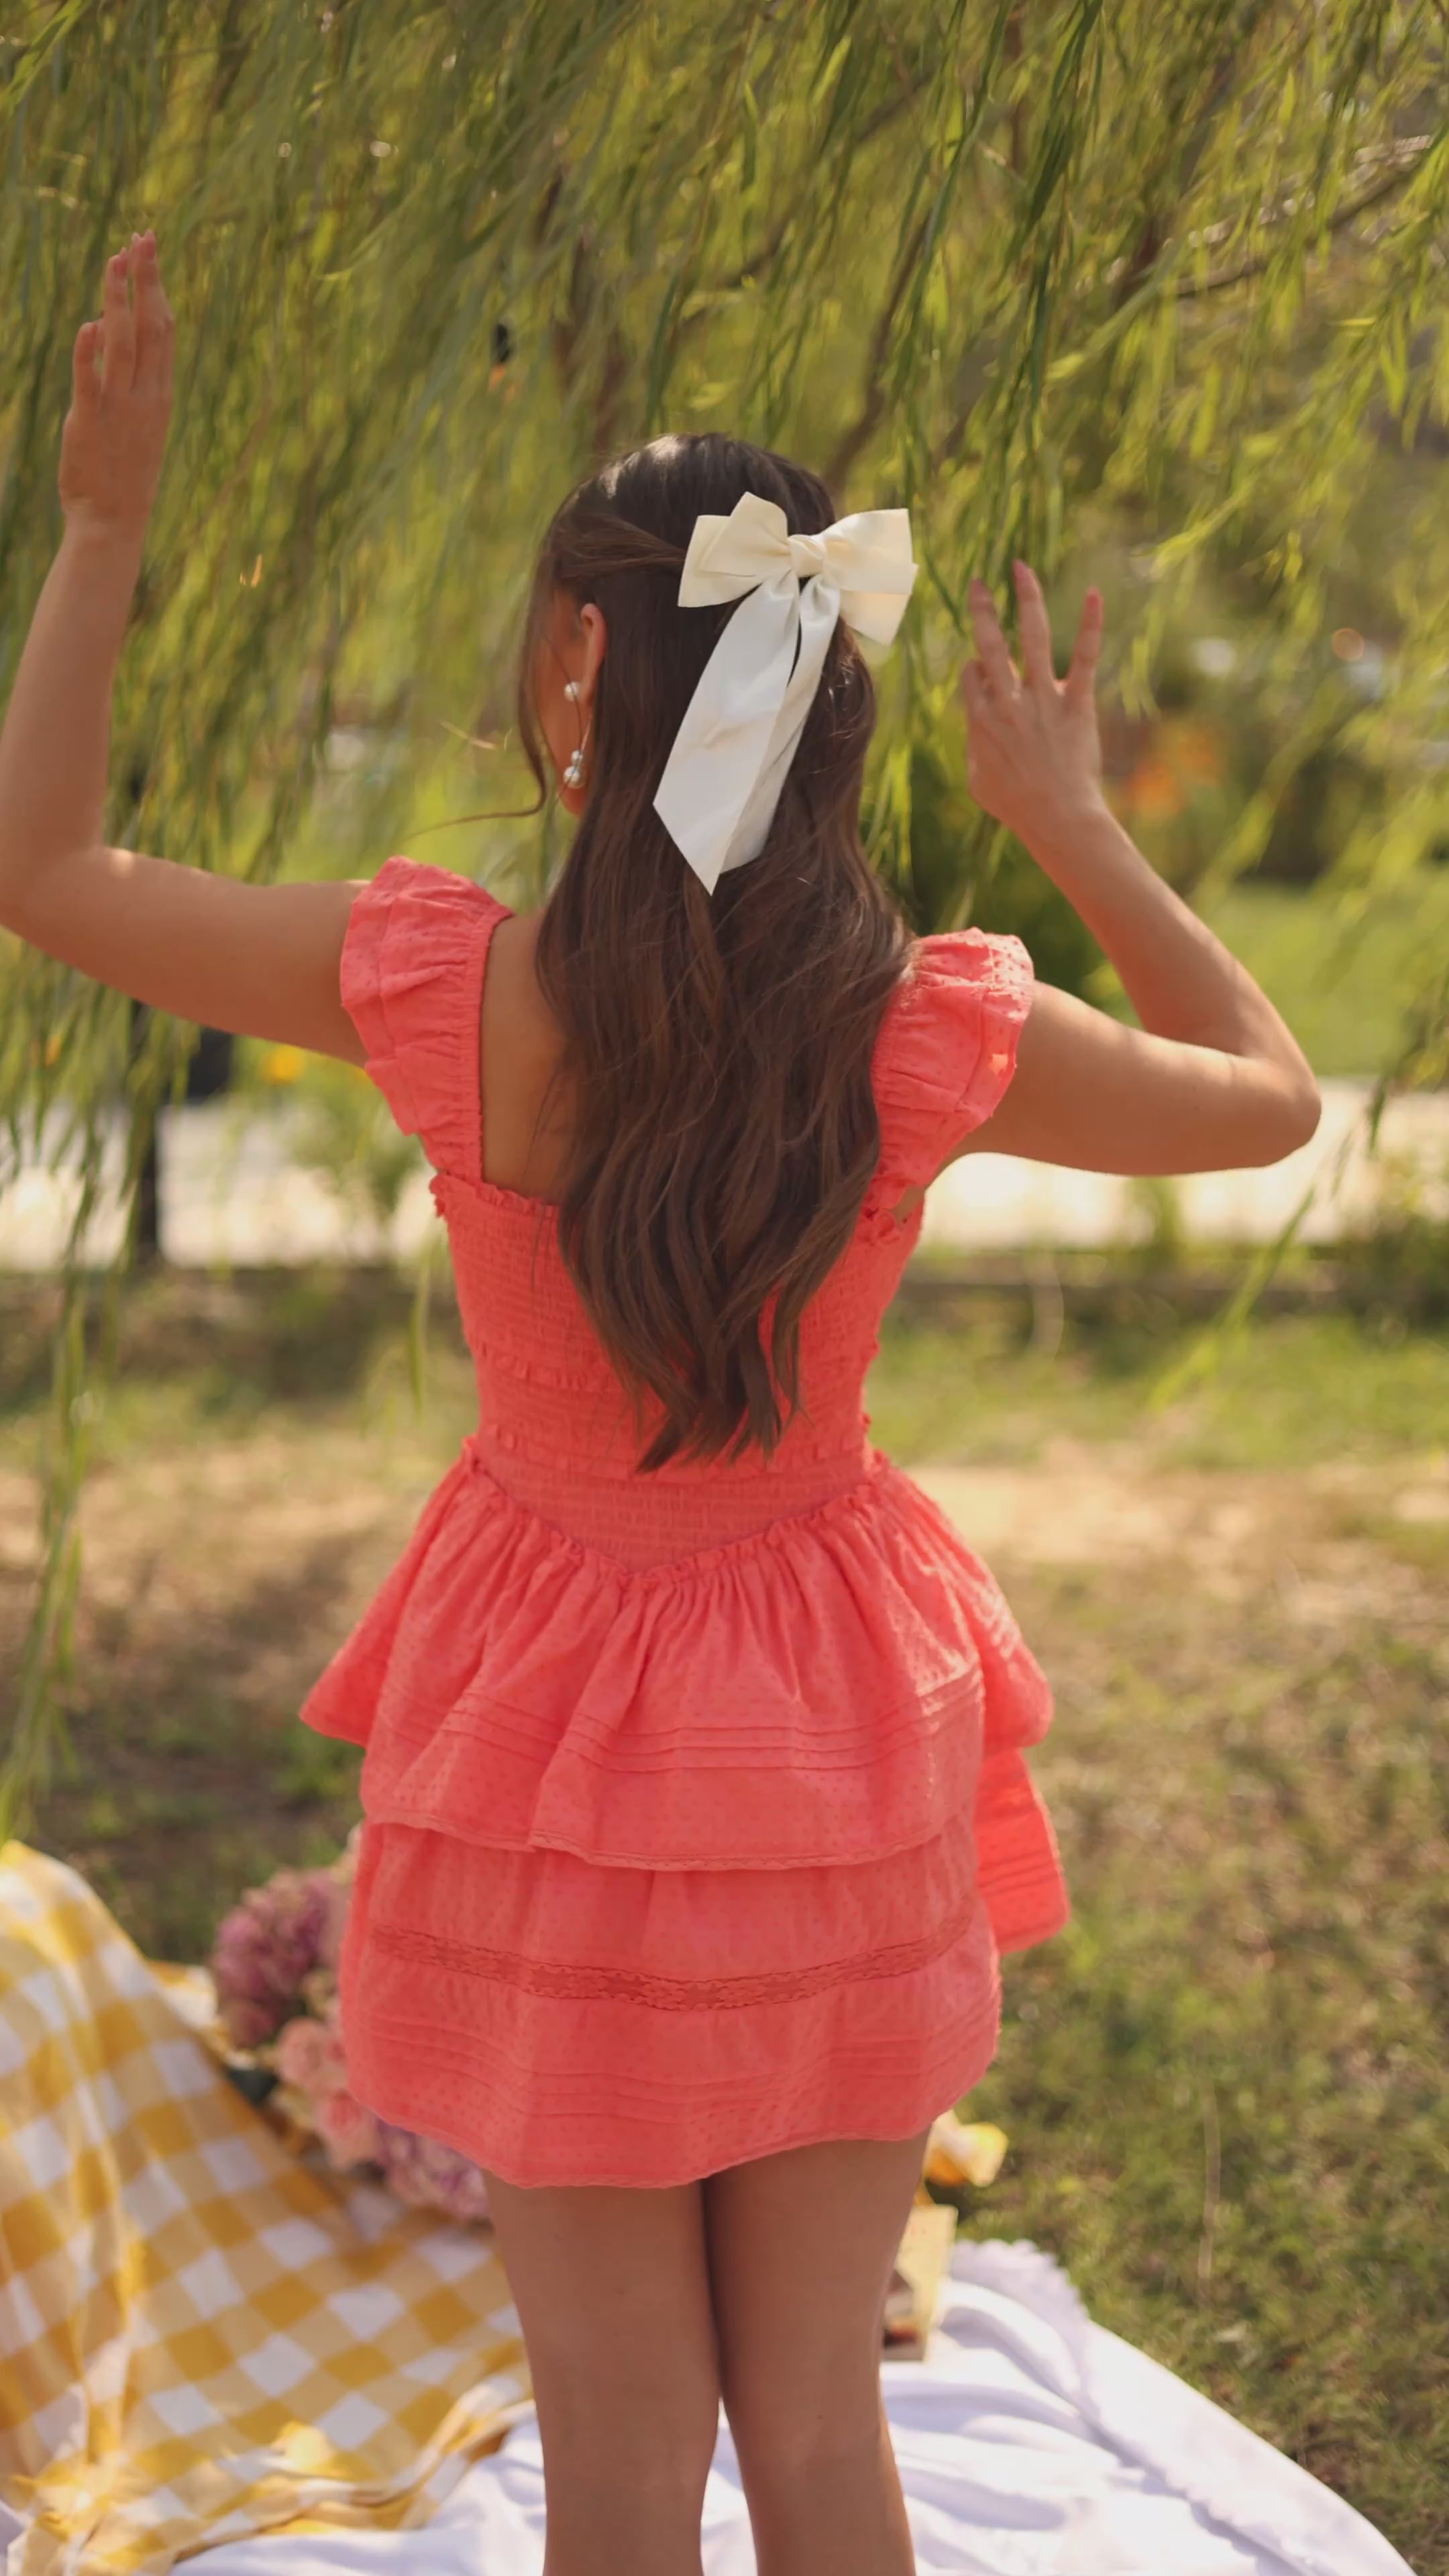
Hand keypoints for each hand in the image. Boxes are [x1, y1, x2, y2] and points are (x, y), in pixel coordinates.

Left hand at [59, 233, 173, 540]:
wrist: (113, 523)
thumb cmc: (123, 477)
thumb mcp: (138, 425)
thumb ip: (128, 381)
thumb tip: (105, 334)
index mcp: (159, 395)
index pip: (161, 329)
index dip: (154, 286)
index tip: (147, 251)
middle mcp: (145, 397)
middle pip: (149, 327)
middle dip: (145, 280)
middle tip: (141, 238)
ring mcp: (119, 409)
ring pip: (122, 344)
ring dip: (118, 300)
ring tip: (115, 261)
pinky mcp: (89, 423)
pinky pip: (90, 382)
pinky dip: (88, 353)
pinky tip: (88, 323)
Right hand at [961, 563, 1106, 858]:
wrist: (1057, 817)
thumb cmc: (1016, 806)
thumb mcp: (977, 780)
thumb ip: (974, 744)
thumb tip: (976, 719)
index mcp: (982, 721)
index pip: (972, 675)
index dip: (975, 670)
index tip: (984, 676)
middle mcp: (1009, 702)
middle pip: (990, 644)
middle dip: (981, 609)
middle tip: (977, 582)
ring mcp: (1044, 700)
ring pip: (1033, 637)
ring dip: (1026, 598)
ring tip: (1021, 568)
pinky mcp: (1077, 703)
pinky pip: (1085, 657)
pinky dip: (1091, 624)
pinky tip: (1093, 593)